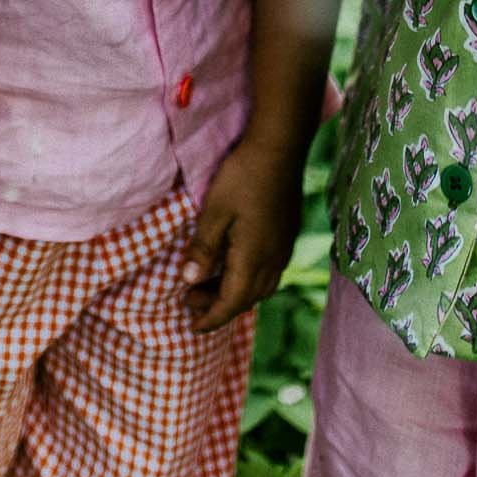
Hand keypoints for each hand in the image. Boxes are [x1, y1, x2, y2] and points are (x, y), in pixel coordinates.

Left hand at [181, 135, 305, 333]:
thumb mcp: (214, 211)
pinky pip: (269, 272)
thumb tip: (189, 282)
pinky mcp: (287, 236)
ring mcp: (284, 249)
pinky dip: (248, 279)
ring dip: (234, 293)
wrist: (279, 149)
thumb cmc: (242, 177)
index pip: (231, 303)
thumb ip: (203, 248)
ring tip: (207, 284)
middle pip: (246, 299)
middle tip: (190, 300)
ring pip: (260, 287)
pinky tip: (233, 264)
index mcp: (253, 259)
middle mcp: (273, 261)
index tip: (191, 327)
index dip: (211, 319)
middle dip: (218, 307)